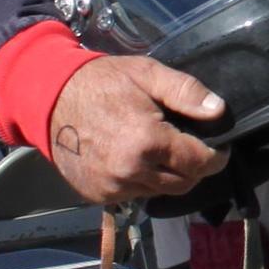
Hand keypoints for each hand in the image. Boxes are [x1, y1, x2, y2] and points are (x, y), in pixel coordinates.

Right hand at [46, 53, 230, 206]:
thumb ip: (186, 92)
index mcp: (147, 142)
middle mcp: (130, 172)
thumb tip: (219, 111)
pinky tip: (135, 158)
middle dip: (193, 167)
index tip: (219, 147)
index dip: (215, 156)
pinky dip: (141, 181)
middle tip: (190, 147)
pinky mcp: (97, 195)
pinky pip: (133, 194)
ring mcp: (112, 187)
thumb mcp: (147, 74)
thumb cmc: (101, 81)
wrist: (49, 97)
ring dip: (167, 175)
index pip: (199, 163)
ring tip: (160, 150)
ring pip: (159, 191)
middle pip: (183, 183)